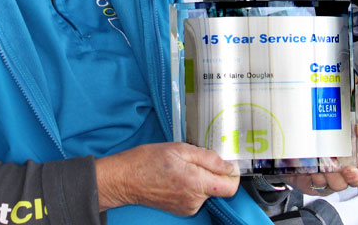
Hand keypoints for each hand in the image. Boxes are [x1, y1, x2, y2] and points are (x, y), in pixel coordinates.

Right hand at [95, 142, 239, 214]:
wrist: (125, 180)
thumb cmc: (148, 161)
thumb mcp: (179, 148)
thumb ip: (208, 157)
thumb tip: (228, 164)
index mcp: (196, 183)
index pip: (231, 187)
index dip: (233, 172)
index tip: (227, 161)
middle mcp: (194, 200)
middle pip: (220, 188)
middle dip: (214, 172)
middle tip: (198, 158)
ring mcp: (188, 207)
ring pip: (208, 191)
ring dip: (202, 177)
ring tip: (183, 166)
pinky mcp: (182, 210)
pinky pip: (197, 196)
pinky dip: (194, 185)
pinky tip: (179, 176)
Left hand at [280, 123, 357, 195]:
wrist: (302, 153)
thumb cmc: (328, 147)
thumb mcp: (342, 138)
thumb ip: (353, 133)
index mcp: (349, 168)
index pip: (357, 178)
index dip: (355, 176)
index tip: (348, 169)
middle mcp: (337, 178)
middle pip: (340, 184)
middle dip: (334, 174)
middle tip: (329, 163)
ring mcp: (323, 183)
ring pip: (323, 183)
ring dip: (319, 173)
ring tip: (316, 161)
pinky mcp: (309, 185)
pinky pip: (309, 182)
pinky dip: (308, 173)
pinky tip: (307, 165)